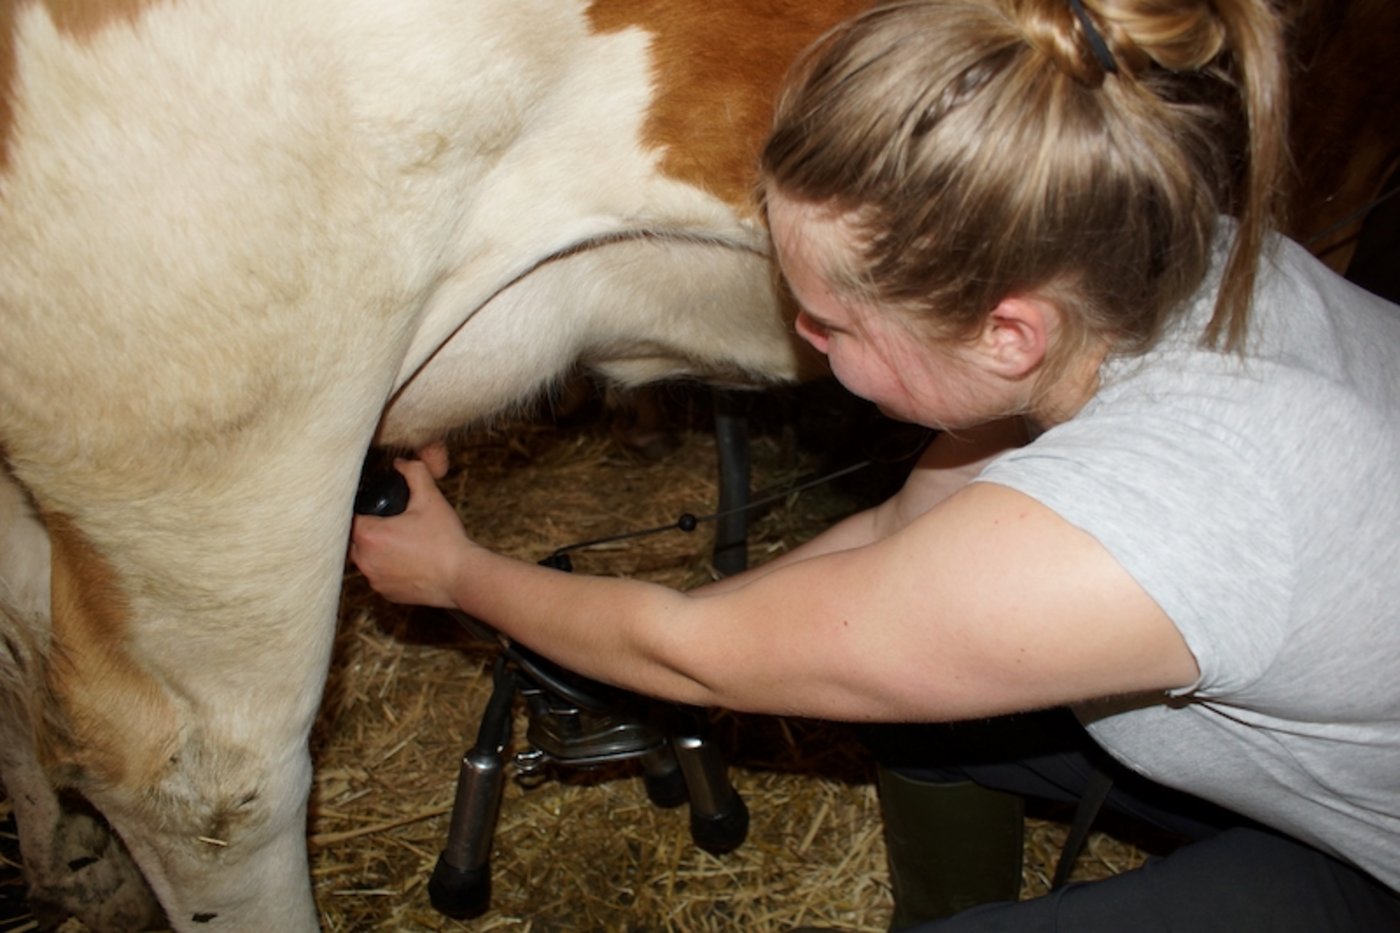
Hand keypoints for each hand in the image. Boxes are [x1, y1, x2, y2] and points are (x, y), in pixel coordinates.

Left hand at [350, 454, 472, 608]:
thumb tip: (402, 463)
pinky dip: (389, 568)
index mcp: (369, 535)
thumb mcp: (430, 498)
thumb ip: (414, 473)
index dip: (363, 510)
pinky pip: (379, 576)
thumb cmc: (445, 539)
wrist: (462, 576)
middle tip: (392, 523)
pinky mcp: (386, 594)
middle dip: (369, 530)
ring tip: (402, 542)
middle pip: (354, 539)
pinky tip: (409, 561)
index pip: (350, 517)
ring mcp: (375, 580)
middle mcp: (365, 561)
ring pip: (366, 559)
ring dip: (377, 550)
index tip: (377, 509)